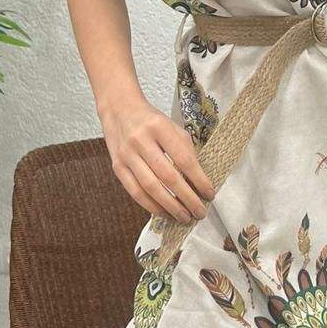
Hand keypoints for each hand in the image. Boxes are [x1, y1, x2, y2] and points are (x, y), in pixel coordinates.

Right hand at [102, 98, 215, 223]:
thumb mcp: (172, 127)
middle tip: (200, 212)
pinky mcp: (117, 167)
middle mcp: (141, 141)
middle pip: (168, 176)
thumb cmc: (151, 121)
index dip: (199, 180)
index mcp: (159, 127)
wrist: (119, 110)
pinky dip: (151, 206)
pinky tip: (164, 213)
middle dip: (187, 198)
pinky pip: (135, 192)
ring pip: (150, 188)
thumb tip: (198, 181)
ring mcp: (126, 155)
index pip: (184, 159)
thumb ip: (185, 150)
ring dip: (170, 207)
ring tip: (185, 217)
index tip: (210, 194)